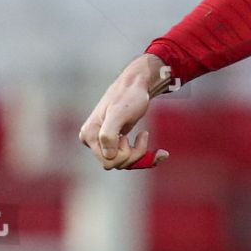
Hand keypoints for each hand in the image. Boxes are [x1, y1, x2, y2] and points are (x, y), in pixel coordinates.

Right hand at [79, 53, 170, 169]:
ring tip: (144, 134)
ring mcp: (103, 142)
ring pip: (124, 163)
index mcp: (89, 135)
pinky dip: (145, 156)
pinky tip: (162, 153)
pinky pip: (129, 159)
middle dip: (133, 153)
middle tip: (142, 134)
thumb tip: (107, 156)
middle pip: (116, 164)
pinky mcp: (114, 143)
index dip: (124, 153)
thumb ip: (108, 134)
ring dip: (139, 153)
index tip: (128, 135)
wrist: (136, 85)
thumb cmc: (129, 97)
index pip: (108, 161)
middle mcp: (92, 141)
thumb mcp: (119, 113)